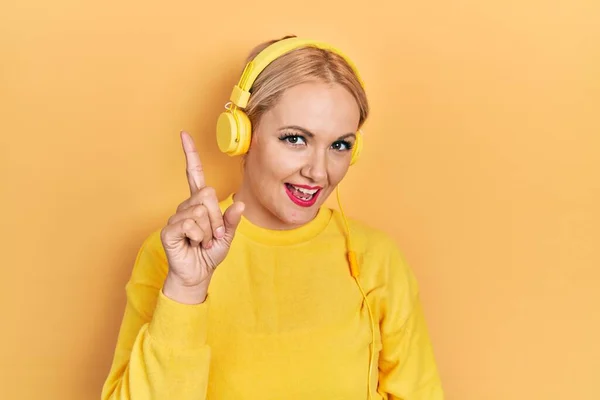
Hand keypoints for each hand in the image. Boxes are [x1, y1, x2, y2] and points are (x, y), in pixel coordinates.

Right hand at [160, 131, 244, 303]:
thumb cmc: (209, 254)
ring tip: (202, 241)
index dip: (190, 154)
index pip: (194, 173)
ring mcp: (176, 217)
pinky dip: (199, 236)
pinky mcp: (169, 229)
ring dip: (209, 230)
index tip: (184, 134)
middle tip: (213, 234)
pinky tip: (193, 243)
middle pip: (208, 194)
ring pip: (201, 211)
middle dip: (216, 217)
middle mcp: (186, 206)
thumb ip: (232, 220)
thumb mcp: (228, 236)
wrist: (198, 274)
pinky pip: (190, 223)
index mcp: (199, 203)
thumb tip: (239, 205)